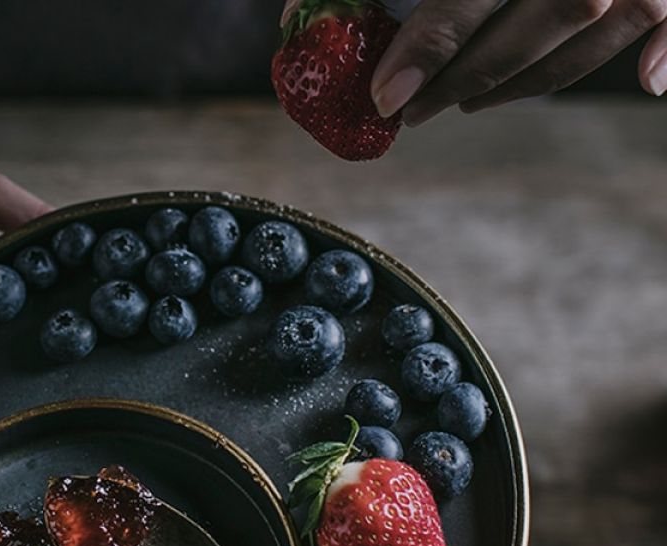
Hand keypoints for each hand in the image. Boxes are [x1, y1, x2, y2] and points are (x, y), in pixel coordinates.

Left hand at [367, 0, 666, 125]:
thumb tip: (334, 11)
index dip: (427, 48)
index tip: (387, 96)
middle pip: (540, 22)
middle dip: (466, 78)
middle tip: (414, 112)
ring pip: (598, 28)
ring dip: (529, 79)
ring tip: (470, 100)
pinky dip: (665, 48)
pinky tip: (646, 82)